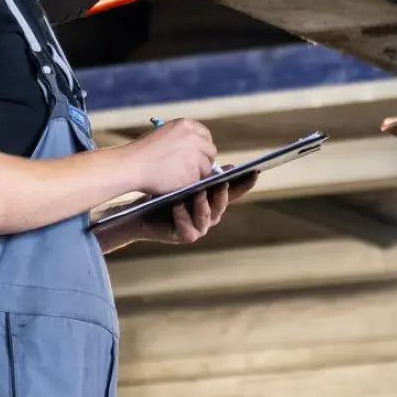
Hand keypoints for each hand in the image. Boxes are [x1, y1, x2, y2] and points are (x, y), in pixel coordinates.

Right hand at [121, 118, 217, 195]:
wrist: (132, 165)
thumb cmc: (142, 152)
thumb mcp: (164, 135)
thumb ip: (181, 139)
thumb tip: (196, 150)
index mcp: (186, 125)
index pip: (205, 135)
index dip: (202, 146)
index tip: (198, 154)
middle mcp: (194, 137)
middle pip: (210, 151)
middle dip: (204, 160)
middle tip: (193, 169)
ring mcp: (196, 155)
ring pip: (206, 167)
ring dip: (197, 173)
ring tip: (179, 176)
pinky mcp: (194, 173)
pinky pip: (198, 180)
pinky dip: (190, 183)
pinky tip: (176, 182)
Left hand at [134, 173, 258, 245]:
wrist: (142, 212)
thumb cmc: (164, 194)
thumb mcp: (185, 180)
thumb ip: (202, 174)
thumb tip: (220, 161)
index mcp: (213, 200)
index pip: (234, 191)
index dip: (245, 183)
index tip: (255, 171)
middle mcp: (210, 215)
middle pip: (221, 204)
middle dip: (222, 194)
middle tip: (221, 183)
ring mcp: (199, 227)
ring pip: (206, 216)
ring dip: (202, 204)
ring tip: (197, 193)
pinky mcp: (185, 236)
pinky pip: (187, 227)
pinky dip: (182, 216)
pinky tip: (176, 205)